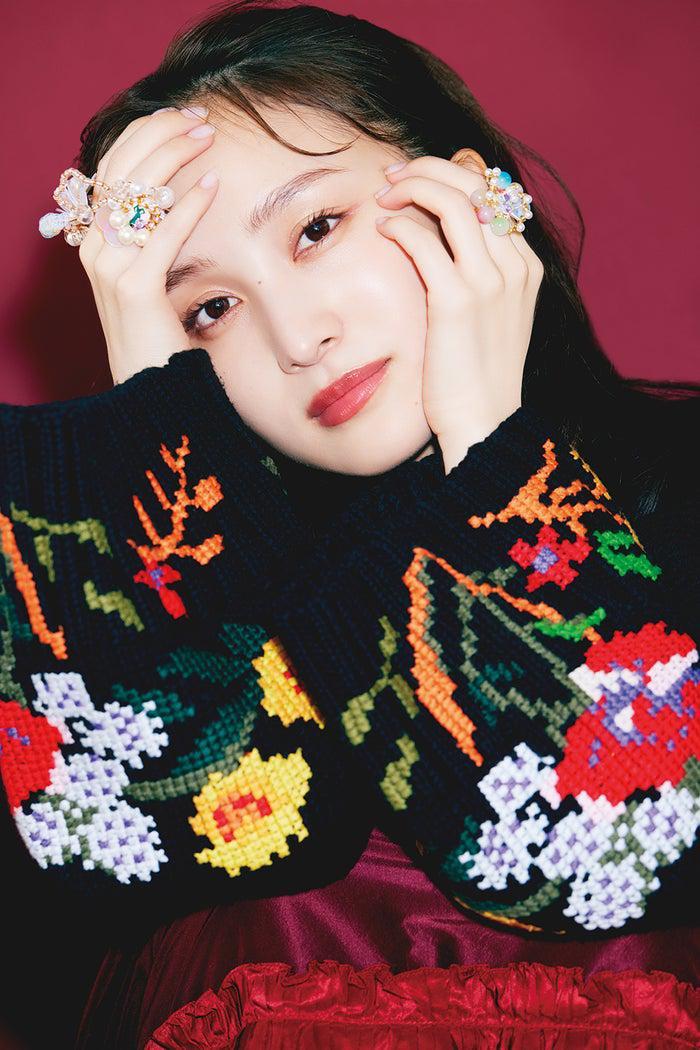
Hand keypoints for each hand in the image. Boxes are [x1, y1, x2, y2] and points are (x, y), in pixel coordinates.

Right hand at [77, 106, 219, 384]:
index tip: (183, 116)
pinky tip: (211, 186)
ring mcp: (109, 267)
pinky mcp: (134, 289)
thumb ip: (151, 235)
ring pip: (138, 193)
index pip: (113, 166)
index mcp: (94, 238)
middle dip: (162, 134)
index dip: (146, 133)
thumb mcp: (148, 274)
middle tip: (201, 118)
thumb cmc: (157, 331)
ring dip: (175, 158)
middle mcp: (93, 247)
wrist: (150, 387)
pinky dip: (187, 205)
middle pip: (122, 168)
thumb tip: (175, 192)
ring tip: (207, 138)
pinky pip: (161, 234)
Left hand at [375, 152, 543, 472]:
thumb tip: (437, 237)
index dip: (453, 174)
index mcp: (526, 266)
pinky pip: (424, 241)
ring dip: (413, 186)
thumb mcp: (487, 318)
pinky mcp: (458, 301)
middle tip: (393, 176)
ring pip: (454, 200)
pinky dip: (399, 227)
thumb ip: (474, 274)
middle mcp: (515, 266)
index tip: (417, 180)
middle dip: (430, 168)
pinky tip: (382, 232)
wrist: (484, 424)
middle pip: (477, 183)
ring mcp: (491, 282)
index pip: (495, 192)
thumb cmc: (475, 376)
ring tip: (384, 196)